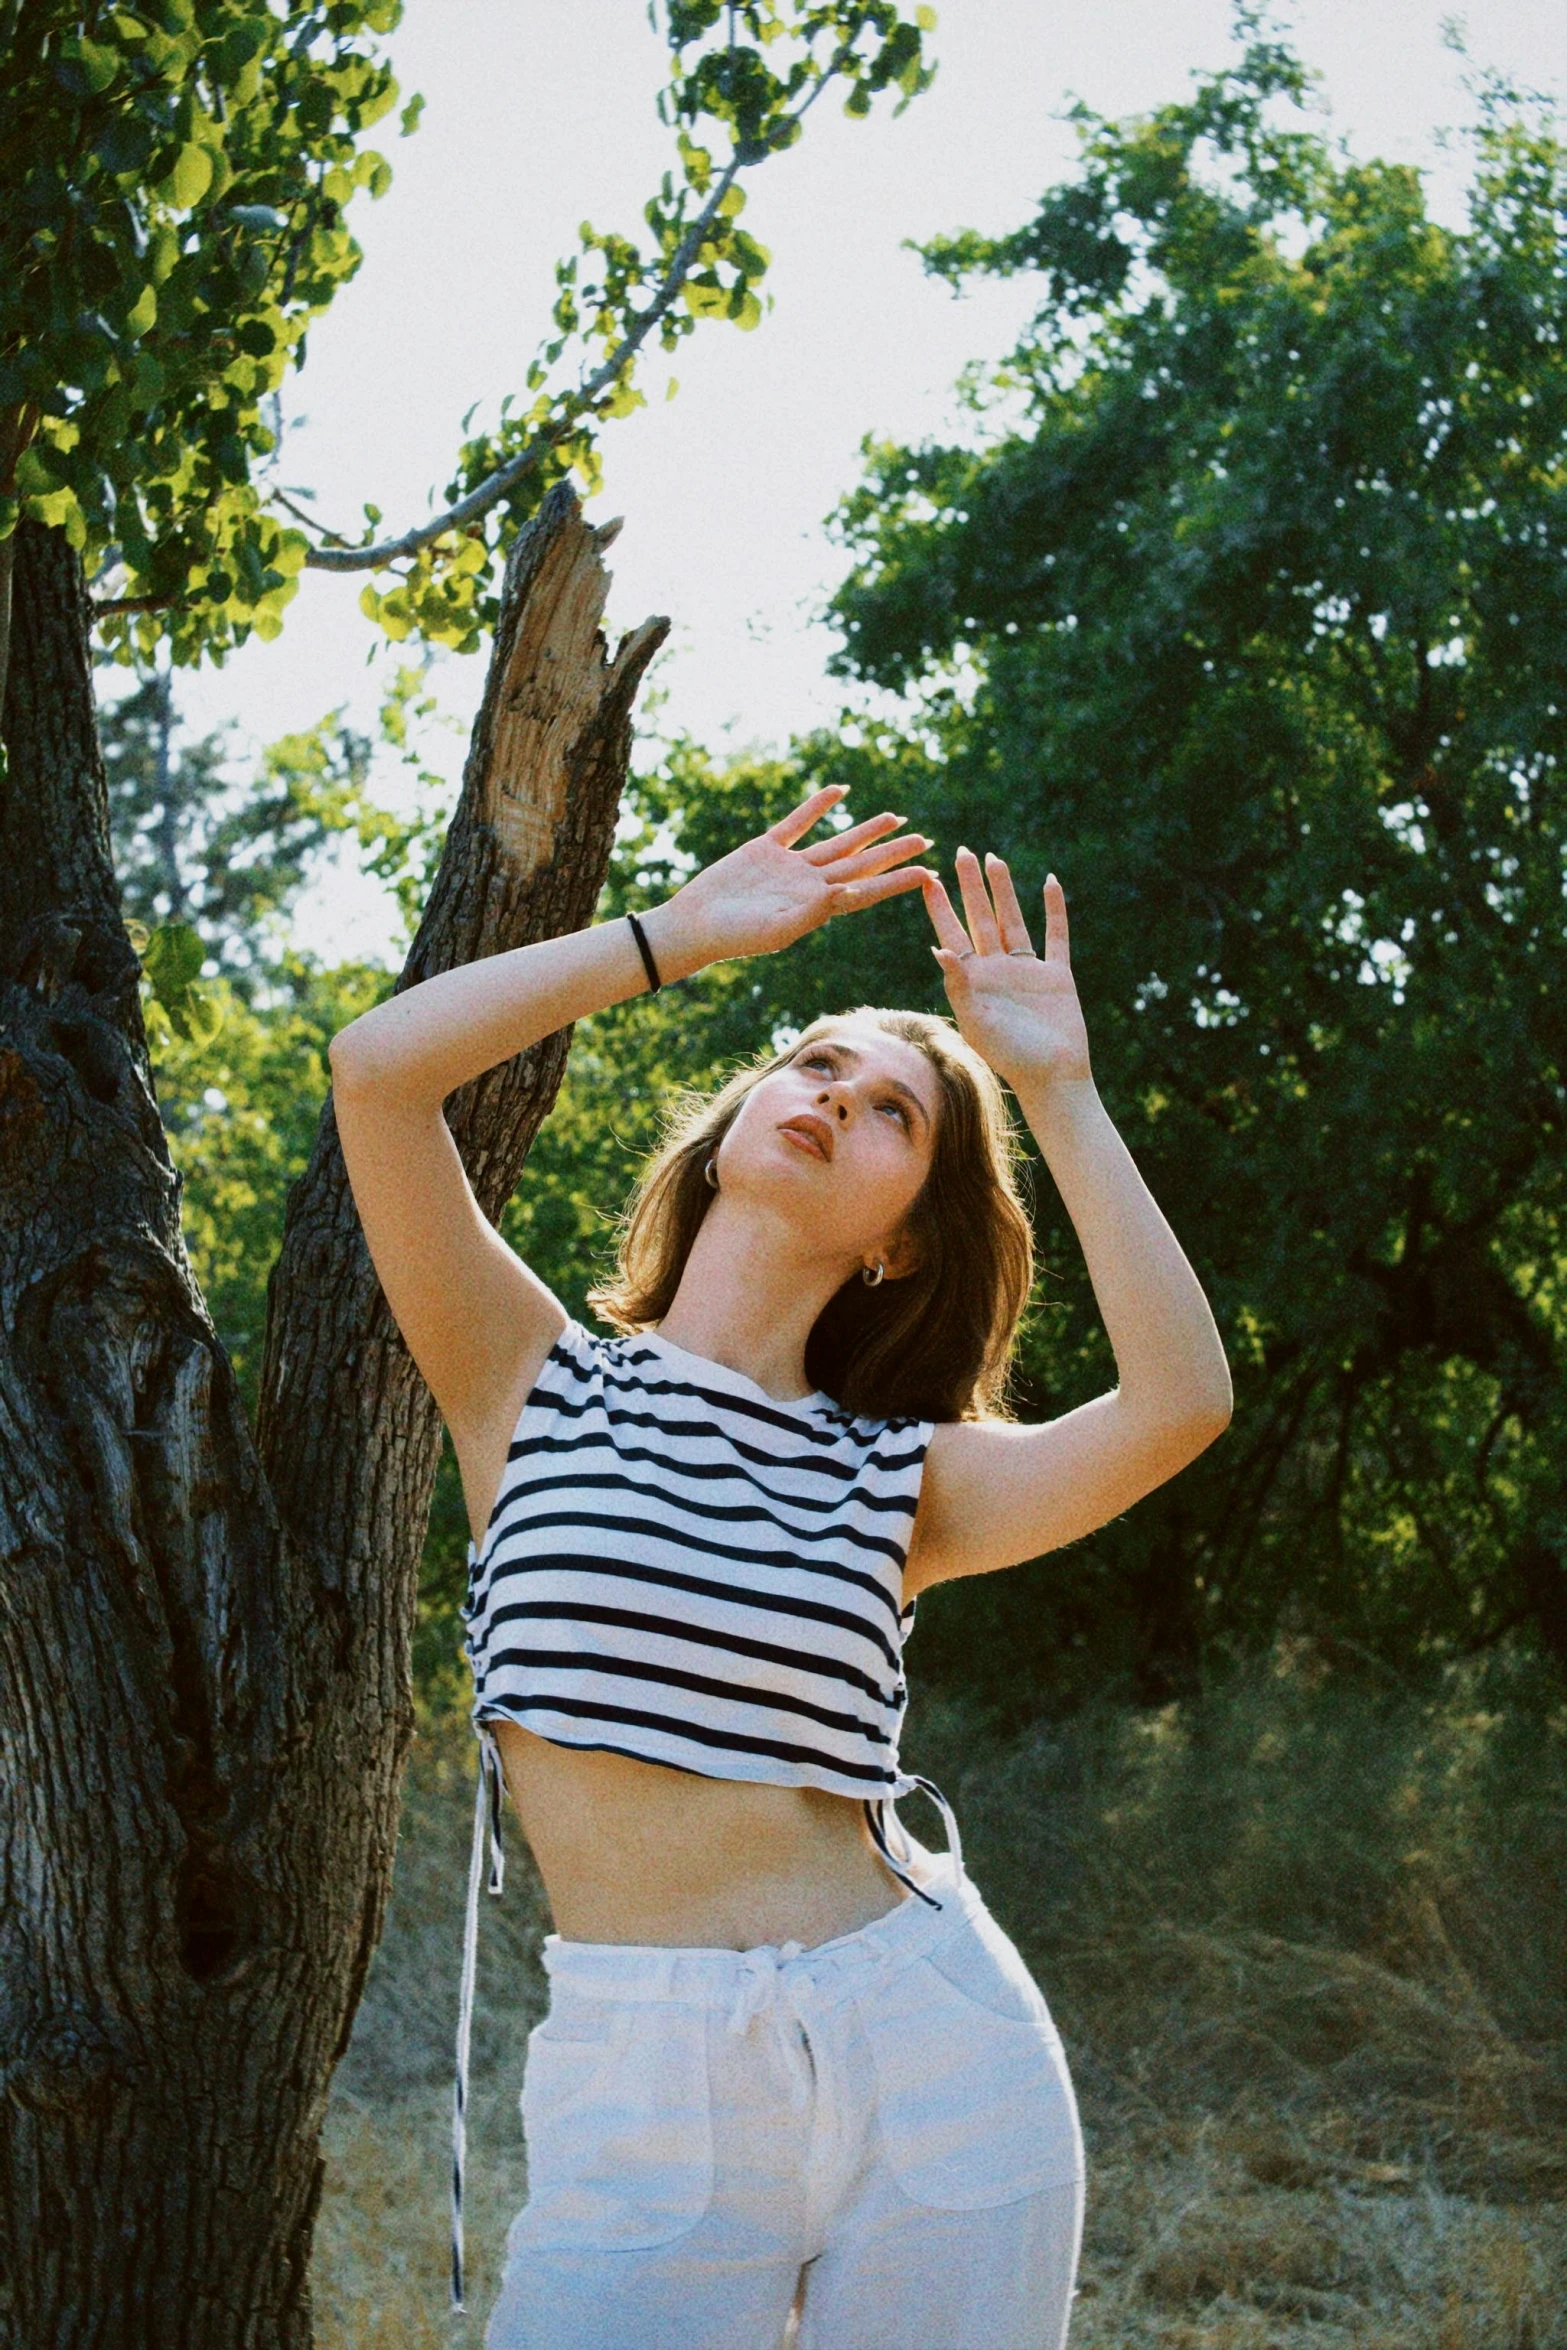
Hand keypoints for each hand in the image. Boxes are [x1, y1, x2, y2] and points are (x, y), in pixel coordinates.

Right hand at [645, 785, 932, 972]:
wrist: (695, 924)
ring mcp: (790, 866)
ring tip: (895, 817)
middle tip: (924, 839)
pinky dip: (818, 805)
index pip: (867, 892)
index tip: (927, 872)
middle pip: (860, 864)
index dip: (897, 881)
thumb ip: (811, 913)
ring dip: (865, 831)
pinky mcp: (766, 849)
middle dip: (893, 853)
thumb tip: (846, 895)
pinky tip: (839, 791)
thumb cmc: (734, 937)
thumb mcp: (776, 930)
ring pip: (837, 843)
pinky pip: (798, 822)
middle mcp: (810, 885)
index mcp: (818, 907)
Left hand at [923, 848, 1091, 1091]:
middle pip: (981, 919)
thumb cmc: (1010, 1057)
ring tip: (994, 859)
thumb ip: (959, 985)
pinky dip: (1054, 910)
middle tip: (961, 852)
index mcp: (973, 981)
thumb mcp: (977, 1022)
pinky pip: (1055, 935)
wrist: (1053, 1076)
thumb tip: (937, 949)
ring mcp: (1027, 970)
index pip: (952, 935)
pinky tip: (1049, 882)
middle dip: (971, 887)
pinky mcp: (1056, 975)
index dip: (940, 908)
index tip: (927, 879)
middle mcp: (997, 970)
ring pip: (1013, 920)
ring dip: (1005, 891)